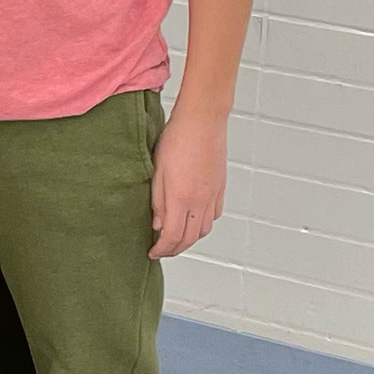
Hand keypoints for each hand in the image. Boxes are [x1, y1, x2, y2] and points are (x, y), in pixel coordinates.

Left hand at [150, 106, 228, 257]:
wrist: (202, 121)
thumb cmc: (176, 139)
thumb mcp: (157, 170)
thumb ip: (158, 201)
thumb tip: (158, 225)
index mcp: (182, 198)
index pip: (173, 236)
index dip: (162, 249)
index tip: (152, 252)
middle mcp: (201, 201)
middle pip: (191, 238)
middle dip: (175, 249)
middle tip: (162, 250)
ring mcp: (213, 195)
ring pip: (204, 229)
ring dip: (190, 239)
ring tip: (175, 238)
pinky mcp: (221, 188)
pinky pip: (214, 215)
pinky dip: (203, 224)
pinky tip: (193, 220)